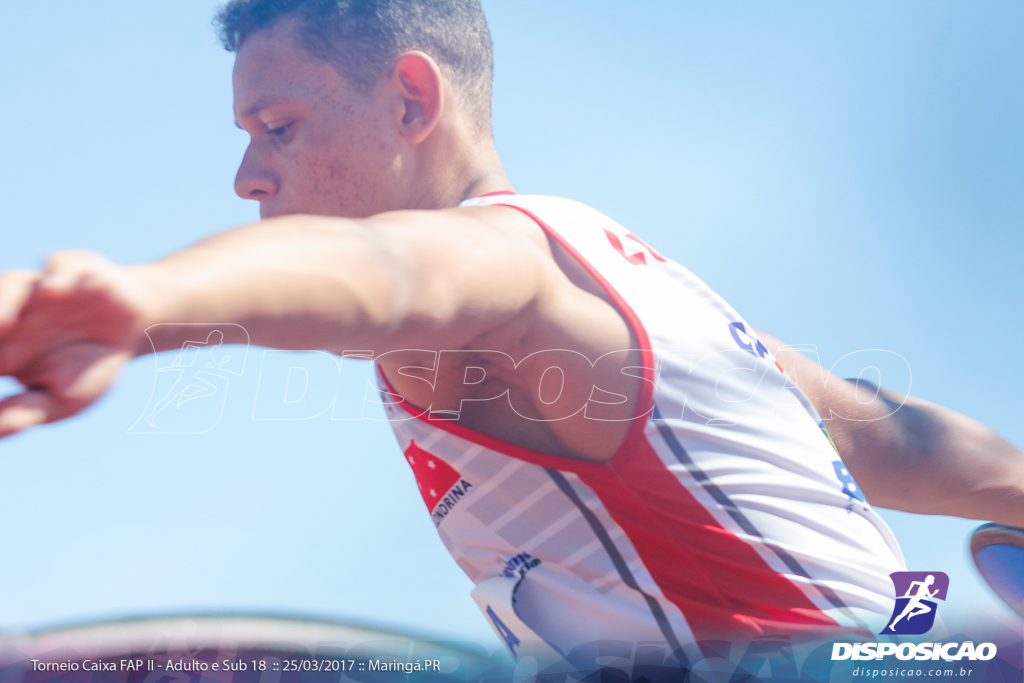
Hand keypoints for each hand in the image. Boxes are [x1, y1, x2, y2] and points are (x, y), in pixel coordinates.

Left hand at [0, 251, 152, 437]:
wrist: (138, 330)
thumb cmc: (90, 366)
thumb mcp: (60, 401)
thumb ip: (24, 412)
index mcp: (2, 345)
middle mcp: (15, 312)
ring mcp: (43, 290)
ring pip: (11, 284)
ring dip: (3, 301)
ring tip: (4, 324)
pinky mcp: (77, 271)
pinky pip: (60, 266)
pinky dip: (56, 276)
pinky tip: (53, 292)